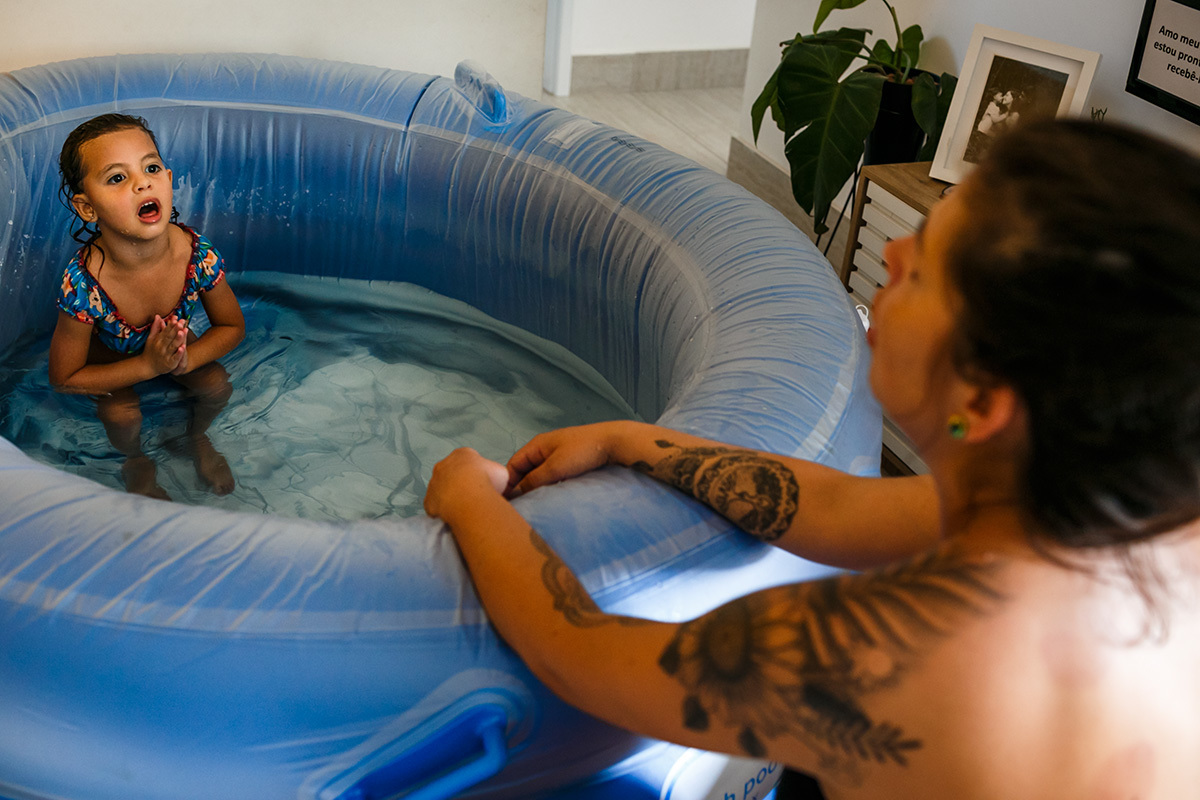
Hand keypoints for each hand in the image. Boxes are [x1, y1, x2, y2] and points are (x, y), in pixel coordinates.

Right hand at [143, 314, 187, 374]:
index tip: (176, 317)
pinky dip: (179, 353)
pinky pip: (175, 357)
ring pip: (173, 346)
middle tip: (182, 322)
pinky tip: (183, 347)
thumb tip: (158, 316)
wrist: (147, 367)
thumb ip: (155, 327)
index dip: (171, 325)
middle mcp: (161, 347)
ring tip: (183, 331)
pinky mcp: (170, 363)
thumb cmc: (150, 351)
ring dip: (178, 339)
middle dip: (176, 329)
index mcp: (157, 340)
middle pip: (169, 337)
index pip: (165, 331)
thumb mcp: (151, 339)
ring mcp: (165, 355)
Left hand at [425, 447, 510, 521]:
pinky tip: (454, 515)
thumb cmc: (487, 482)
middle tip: (473, 495)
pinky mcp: (428, 500)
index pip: (468, 460)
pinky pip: (435, 505)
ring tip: (464, 507)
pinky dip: (443, 510)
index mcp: (462, 454)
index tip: (483, 482)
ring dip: (450, 496)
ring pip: (441, 489)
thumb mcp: (501, 472)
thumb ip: (494, 473)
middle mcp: (443, 465)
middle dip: (460, 482)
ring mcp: (433, 482)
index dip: (476, 472)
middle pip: (451, 472)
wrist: (468, 498)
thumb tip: (496, 481)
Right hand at [506, 422, 623, 496]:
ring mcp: (559, 454)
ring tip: (535, 505)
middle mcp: (545, 448)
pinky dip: (550, 485)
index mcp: (537, 445)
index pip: (513, 464)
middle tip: (520, 507)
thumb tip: (516, 493)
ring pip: (540, 474)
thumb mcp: (555, 468)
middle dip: (521, 487)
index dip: (507, 483)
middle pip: (525, 470)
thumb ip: (533, 480)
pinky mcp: (571, 461)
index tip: (506, 503)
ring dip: (536, 487)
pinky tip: (552, 498)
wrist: (615, 442)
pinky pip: (553, 475)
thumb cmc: (583, 452)